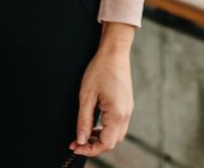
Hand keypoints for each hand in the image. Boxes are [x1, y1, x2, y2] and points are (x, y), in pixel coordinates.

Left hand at [70, 23, 136, 157]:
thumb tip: (81, 140)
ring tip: (84, 135)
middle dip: (95, 146)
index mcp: (117, 114)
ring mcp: (128, 110)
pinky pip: (118, 125)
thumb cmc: (100, 70)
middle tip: (77, 143)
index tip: (75, 147)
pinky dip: (106, 130)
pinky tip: (94, 125)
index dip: (90, 150)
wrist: (114, 53)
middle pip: (113, 142)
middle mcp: (126, 114)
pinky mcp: (126, 105)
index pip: (106, 143)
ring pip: (116, 135)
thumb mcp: (86, 97)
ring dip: (101, 138)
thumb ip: (84, 121)